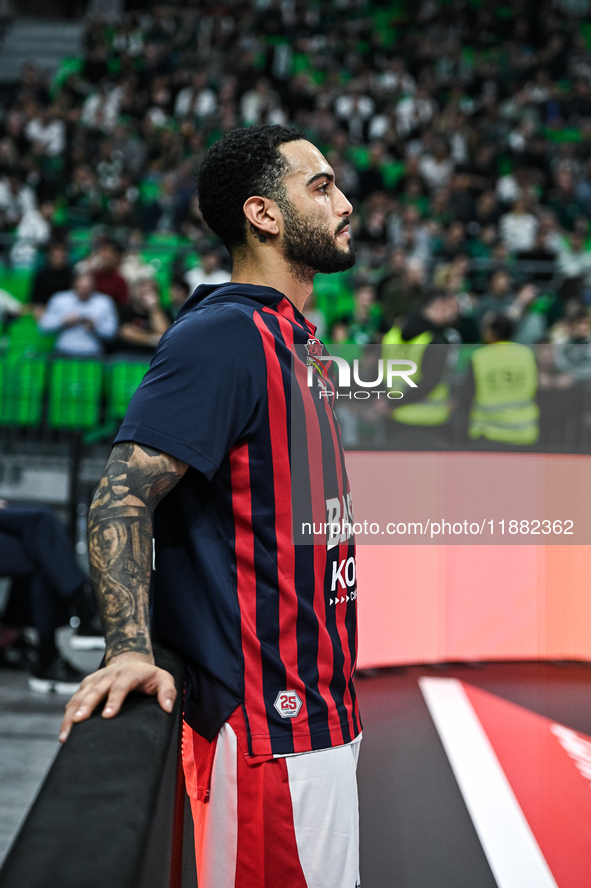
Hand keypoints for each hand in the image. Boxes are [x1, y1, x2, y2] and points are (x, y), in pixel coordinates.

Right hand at [59, 651, 176, 742]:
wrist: (130, 660)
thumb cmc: (147, 675)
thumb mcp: (163, 678)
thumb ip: (168, 691)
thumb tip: (167, 708)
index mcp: (127, 674)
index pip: (120, 687)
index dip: (113, 700)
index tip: (107, 715)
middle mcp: (108, 675)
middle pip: (95, 690)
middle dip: (86, 706)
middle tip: (79, 721)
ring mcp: (94, 680)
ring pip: (79, 696)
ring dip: (72, 713)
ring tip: (66, 734)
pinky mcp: (85, 686)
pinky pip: (72, 700)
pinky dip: (67, 715)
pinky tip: (64, 732)